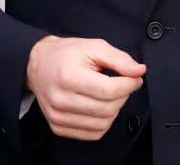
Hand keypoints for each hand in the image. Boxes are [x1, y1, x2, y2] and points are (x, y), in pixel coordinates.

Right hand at [25, 35, 145, 140]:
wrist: (39, 65)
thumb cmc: (68, 54)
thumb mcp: (95, 46)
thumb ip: (119, 58)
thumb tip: (140, 71)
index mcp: (69, 76)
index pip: (109, 90)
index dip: (129, 84)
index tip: (136, 77)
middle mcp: (60, 100)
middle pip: (107, 108)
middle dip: (124, 96)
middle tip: (124, 83)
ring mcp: (57, 117)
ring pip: (102, 124)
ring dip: (115, 109)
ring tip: (111, 94)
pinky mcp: (58, 127)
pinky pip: (92, 134)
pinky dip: (104, 122)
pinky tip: (102, 106)